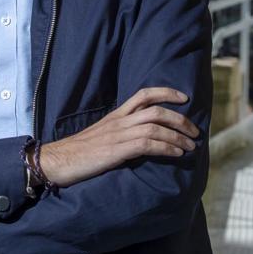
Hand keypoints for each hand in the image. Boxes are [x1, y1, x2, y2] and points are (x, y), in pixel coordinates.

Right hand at [38, 87, 198, 187]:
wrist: (58, 160)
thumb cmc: (79, 152)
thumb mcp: (102, 136)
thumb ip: (120, 134)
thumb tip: (140, 141)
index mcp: (116, 116)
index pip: (143, 95)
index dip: (166, 93)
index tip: (183, 97)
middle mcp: (119, 121)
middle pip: (156, 110)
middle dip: (180, 119)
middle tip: (194, 131)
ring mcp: (118, 135)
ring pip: (156, 127)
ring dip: (178, 136)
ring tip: (191, 146)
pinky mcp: (117, 150)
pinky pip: (149, 144)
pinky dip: (167, 148)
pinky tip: (177, 154)